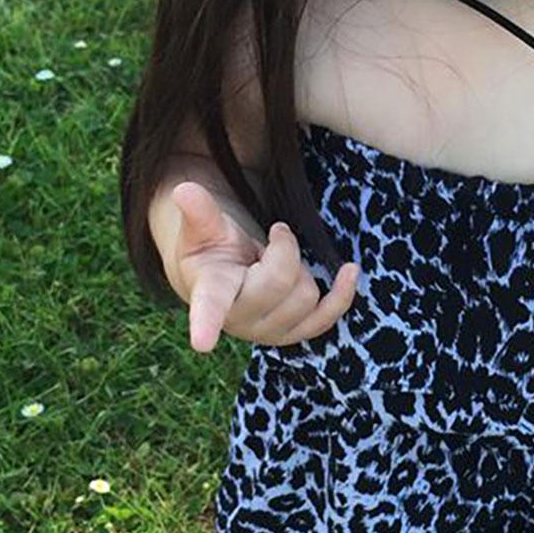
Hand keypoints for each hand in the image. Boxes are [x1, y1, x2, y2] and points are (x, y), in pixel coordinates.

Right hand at [169, 181, 359, 352]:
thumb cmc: (211, 251)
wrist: (222, 282)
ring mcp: (267, 332)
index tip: (202, 343)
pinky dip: (342, 295)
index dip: (205, 324)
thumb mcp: (202, 230)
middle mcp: (238, 320)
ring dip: (300, 269)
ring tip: (279, 262)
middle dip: (285, 250)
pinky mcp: (292, 334)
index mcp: (210, 292)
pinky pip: (326, 318)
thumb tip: (183, 190)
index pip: (208, 307)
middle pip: (280, 283)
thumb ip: (198, 212)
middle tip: (276, 235)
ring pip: (306, 297)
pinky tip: (350, 271)